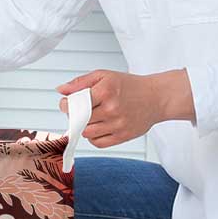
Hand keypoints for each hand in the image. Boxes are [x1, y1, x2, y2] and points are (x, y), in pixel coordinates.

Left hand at [55, 68, 194, 147]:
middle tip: (80, 110)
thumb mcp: (104, 76)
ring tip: (92, 118)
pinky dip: (94, 137)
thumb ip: (80, 82)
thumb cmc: (129, 86)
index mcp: (105, 91)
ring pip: (86, 133)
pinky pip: (98, 143)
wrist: (156, 97)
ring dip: (84, 127)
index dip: (66, 105)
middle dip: (75, 115)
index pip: (74, 104)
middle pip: (78, 120)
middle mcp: (111, 109)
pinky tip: (99, 127)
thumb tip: (61, 90)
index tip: (67, 103)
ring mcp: (118, 124)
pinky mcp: (123, 136)